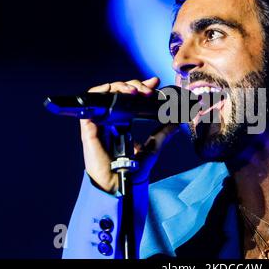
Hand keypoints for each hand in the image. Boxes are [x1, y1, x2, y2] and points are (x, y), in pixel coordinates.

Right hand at [80, 77, 178, 193]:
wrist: (118, 186)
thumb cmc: (132, 171)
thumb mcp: (153, 148)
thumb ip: (164, 133)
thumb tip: (178, 121)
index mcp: (124, 122)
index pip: (131, 98)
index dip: (141, 87)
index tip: (155, 83)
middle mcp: (112, 119)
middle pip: (119, 92)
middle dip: (134, 85)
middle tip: (147, 90)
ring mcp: (100, 121)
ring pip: (105, 93)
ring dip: (120, 86)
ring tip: (135, 91)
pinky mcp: (89, 125)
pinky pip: (90, 102)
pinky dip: (101, 93)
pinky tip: (117, 93)